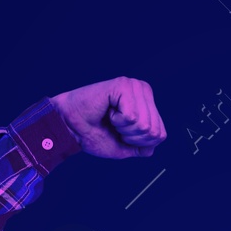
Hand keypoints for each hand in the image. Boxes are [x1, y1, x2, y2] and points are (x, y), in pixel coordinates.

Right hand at [48, 76, 166, 158]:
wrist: (71, 129)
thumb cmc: (95, 134)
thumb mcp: (127, 146)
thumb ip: (146, 145)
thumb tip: (158, 137)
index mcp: (148, 103)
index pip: (160, 135)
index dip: (139, 143)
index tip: (120, 132)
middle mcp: (144, 90)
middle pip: (154, 131)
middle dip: (132, 137)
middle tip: (114, 126)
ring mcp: (134, 86)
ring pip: (144, 125)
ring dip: (124, 129)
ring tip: (110, 117)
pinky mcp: (123, 85)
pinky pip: (132, 117)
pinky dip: (118, 121)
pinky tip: (107, 110)